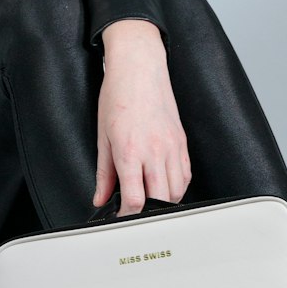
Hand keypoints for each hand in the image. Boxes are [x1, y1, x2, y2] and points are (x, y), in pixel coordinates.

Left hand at [93, 20, 191, 216]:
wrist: (139, 68)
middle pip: (159, 200)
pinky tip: (165, 186)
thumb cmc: (118, 96)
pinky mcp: (182, 142)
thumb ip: (103, 173)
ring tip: (149, 202)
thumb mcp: (102, 136)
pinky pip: (186, 175)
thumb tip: (100, 198)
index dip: (127, 216)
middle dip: (146, 213)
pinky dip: (177, 187)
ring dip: (164, 202)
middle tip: (134, 215)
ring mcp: (172, 147)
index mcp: (130, 151)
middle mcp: (154, 151)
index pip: (135, 199)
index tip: (120, 219)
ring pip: (177, 191)